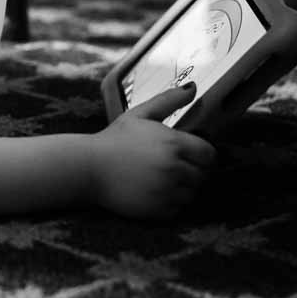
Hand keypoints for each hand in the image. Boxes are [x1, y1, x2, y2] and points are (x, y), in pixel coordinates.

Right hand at [86, 84, 216, 218]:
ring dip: (182, 188)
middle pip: (202, 175)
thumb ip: (168, 100)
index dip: (201, 155)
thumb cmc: (113, 139)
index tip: (189, 156)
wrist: (87, 168)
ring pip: (191, 194)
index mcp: (174, 143)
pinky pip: (178, 209)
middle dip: (191, 171)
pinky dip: (170, 203)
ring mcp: (166, 190)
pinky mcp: (157, 209)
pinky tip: (153, 192)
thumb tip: (193, 88)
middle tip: (171, 168)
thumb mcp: (140, 114)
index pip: (209, 155)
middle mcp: (174, 168)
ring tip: (161, 180)